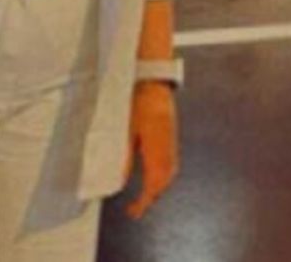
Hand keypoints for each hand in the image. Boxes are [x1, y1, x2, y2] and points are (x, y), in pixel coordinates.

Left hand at [123, 81, 178, 218]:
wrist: (152, 79)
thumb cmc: (135, 99)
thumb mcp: (124, 128)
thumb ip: (123, 156)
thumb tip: (119, 180)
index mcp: (155, 144)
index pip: (153, 182)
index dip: (144, 200)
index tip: (134, 211)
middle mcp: (167, 145)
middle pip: (164, 180)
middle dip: (152, 196)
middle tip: (137, 207)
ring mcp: (172, 140)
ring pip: (169, 173)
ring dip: (158, 187)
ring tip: (144, 196)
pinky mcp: (171, 136)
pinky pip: (171, 163)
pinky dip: (162, 175)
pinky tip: (153, 176)